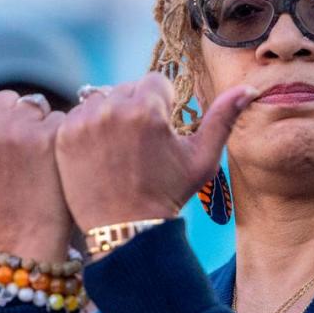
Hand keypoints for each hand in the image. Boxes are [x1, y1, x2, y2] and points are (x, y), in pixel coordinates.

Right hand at [0, 90, 72, 262]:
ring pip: (36, 106)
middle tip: (22, 158)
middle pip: (10, 99)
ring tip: (38, 161)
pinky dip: (62, 136)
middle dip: (18, 120)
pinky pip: (60, 118)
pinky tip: (57, 163)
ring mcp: (16, 131)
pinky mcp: (47, 137)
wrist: (24, 246)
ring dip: (42, 125)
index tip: (1, 149)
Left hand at [55, 73, 257, 231]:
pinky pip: (79, 115)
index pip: (156, 82)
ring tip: (119, 150)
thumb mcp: (202, 158)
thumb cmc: (169, 194)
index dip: (162, 107)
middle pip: (127, 88)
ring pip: (101, 99)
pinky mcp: (63, 136)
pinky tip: (100, 154)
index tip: (160, 133)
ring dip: (110, 115)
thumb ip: (223, 118)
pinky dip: (88, 129)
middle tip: (140, 145)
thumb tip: (249, 89)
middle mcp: (112, 108)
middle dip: (136, 109)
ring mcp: (83, 122)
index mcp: (148, 109)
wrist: (127, 230)